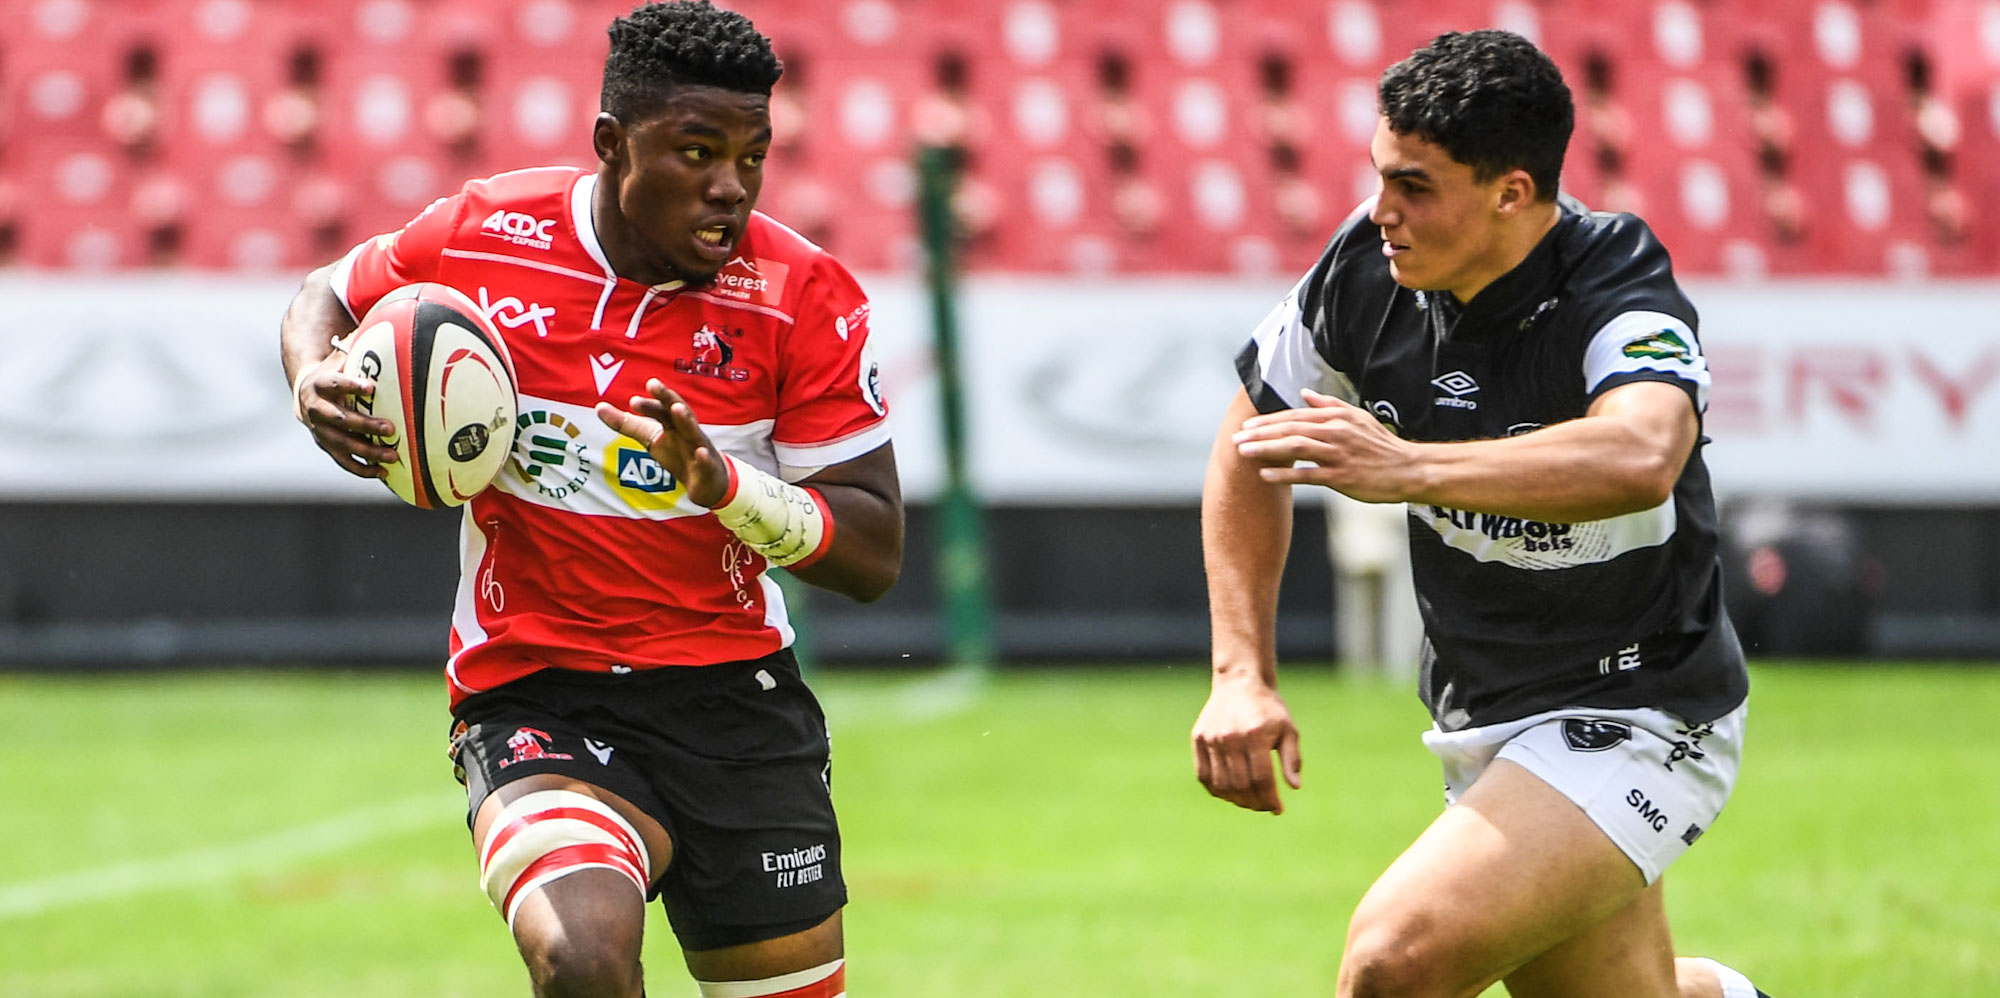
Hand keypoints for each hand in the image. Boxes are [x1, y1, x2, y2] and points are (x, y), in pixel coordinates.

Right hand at [294, 352, 398, 479]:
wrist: (304, 392)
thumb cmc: (333, 370)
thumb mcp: (340, 355)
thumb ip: (358, 342)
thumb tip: (386, 316)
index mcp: (319, 383)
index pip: (334, 383)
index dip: (351, 385)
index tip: (372, 386)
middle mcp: (315, 409)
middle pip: (340, 419)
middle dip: (365, 424)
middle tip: (391, 428)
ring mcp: (320, 430)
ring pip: (343, 444)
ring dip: (368, 451)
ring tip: (394, 455)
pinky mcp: (326, 446)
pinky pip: (343, 461)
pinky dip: (362, 468)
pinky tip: (383, 472)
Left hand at [594, 379, 730, 506]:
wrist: (708, 481)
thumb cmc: (678, 453)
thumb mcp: (649, 437)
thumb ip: (626, 423)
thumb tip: (598, 407)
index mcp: (673, 423)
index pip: (661, 409)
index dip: (648, 404)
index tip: (632, 401)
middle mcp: (687, 431)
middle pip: (678, 411)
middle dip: (667, 397)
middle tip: (654, 384)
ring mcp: (700, 449)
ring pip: (694, 432)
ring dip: (686, 419)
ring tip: (677, 408)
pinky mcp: (708, 469)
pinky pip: (707, 463)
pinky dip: (704, 458)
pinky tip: (700, 453)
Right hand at [1192, 674, 1302, 813]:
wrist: (1240, 683)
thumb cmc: (1268, 710)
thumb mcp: (1288, 730)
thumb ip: (1292, 759)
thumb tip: (1295, 787)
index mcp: (1255, 734)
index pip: (1262, 779)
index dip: (1270, 799)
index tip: (1278, 809)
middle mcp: (1230, 736)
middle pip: (1241, 785)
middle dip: (1255, 803)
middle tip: (1264, 806)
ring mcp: (1211, 738)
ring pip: (1221, 784)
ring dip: (1236, 800)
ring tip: (1249, 802)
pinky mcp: (1198, 738)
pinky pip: (1204, 776)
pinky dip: (1217, 790)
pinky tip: (1230, 793)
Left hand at [1231, 388, 1418, 502]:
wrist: (1408, 469)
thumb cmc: (1381, 446)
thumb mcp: (1357, 418)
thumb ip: (1329, 405)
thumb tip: (1304, 393)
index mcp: (1337, 418)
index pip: (1295, 416)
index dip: (1269, 421)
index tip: (1246, 427)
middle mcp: (1335, 432)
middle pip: (1290, 429)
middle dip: (1260, 434)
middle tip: (1235, 439)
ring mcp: (1338, 454)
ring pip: (1295, 447)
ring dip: (1266, 449)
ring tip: (1243, 453)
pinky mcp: (1341, 477)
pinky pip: (1308, 475)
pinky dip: (1285, 474)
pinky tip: (1266, 476)